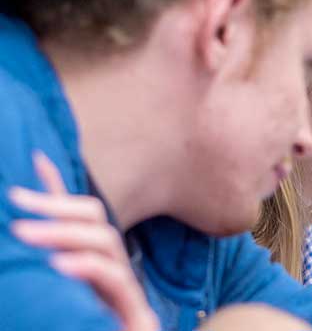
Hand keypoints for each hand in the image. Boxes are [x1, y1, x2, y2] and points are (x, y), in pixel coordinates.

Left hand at [9, 151, 158, 330]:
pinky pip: (114, 281)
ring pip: (106, 244)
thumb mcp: (54, 304)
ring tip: (23, 234)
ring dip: (64, 233)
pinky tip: (57, 266)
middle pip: (97, 224)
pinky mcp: (135, 317)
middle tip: (14, 203)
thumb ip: (41, 273)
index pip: (82, 220)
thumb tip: (12, 239)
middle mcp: (113, 278)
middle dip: (57, 209)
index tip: (36, 160)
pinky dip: (86, 267)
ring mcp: (126, 296)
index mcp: (93, 273)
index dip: (59, 189)